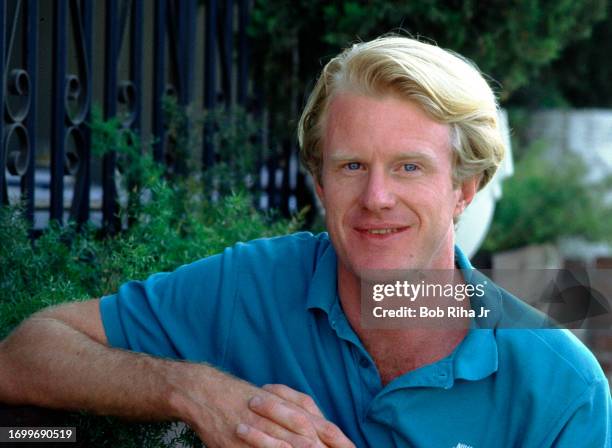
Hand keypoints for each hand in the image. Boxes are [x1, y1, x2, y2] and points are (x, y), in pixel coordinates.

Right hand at [173, 366, 348, 447]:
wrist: (207, 391)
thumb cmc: (245, 394)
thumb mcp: (277, 395)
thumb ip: (301, 407)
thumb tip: (324, 423)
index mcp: (287, 406)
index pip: (319, 425)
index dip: (337, 439)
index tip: (351, 447)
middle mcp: (275, 418)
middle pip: (306, 439)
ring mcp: (257, 432)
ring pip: (284, 447)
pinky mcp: (239, 445)